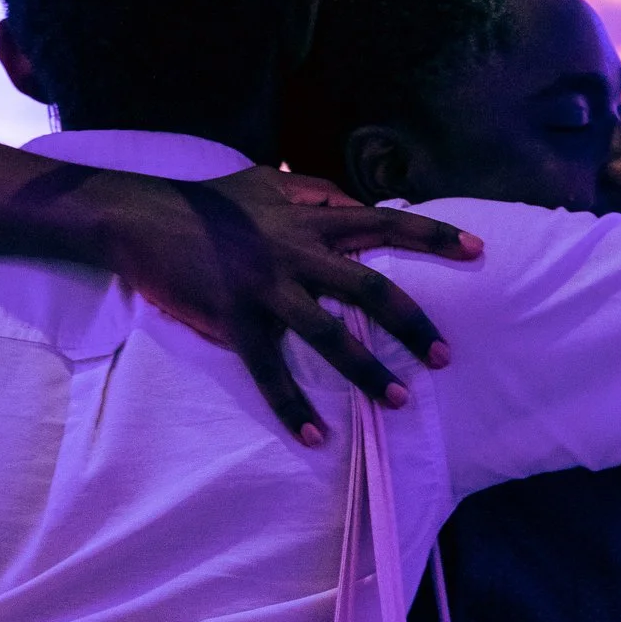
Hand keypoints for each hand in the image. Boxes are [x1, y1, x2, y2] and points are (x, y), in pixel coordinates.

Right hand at [95, 165, 482, 443]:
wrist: (141, 217)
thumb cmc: (207, 202)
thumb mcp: (265, 185)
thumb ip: (313, 194)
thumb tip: (353, 199)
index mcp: (309, 220)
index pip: (385, 224)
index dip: (434, 237)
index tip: (479, 251)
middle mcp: (295, 253)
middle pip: (370, 289)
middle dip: (412, 325)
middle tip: (444, 357)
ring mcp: (265, 288)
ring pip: (328, 334)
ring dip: (366, 370)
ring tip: (397, 401)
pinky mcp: (233, 319)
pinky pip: (270, 371)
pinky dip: (293, 406)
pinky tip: (317, 436)